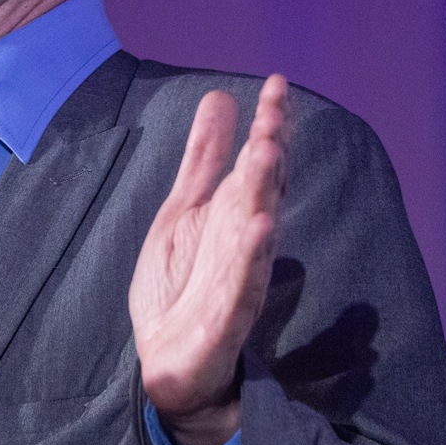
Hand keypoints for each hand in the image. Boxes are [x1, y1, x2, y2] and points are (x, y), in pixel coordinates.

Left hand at [129, 74, 290, 444]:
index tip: (275, 83)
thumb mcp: (182, 212)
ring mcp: (236, 280)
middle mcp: (242, 243)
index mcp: (233, 215)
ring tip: (268, 153)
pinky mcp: (225, 319)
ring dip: (264, 194)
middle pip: (260, 192)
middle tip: (273, 116)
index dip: (268, 125)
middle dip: (268, 154)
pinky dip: (251, 258)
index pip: (256, 164)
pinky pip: (241, 285)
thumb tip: (222, 98)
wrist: (170, 361)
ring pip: (255, 232)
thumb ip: (204, 160)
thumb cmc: (181, 285)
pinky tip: (261, 227)